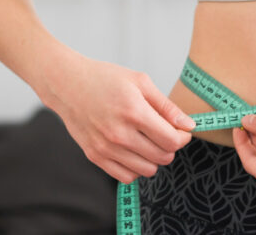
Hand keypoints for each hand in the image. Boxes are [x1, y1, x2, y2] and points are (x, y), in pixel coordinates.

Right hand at [41, 56, 196, 183]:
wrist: (67, 84)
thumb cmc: (104, 78)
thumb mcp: (140, 82)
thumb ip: (167, 106)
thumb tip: (189, 126)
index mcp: (134, 112)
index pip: (171, 141)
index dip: (182, 138)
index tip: (181, 131)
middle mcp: (120, 133)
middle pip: (162, 157)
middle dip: (170, 147)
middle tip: (163, 133)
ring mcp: (106, 148)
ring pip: (147, 170)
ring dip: (153, 158)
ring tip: (147, 141)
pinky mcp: (95, 156)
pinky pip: (126, 177)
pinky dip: (135, 168)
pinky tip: (133, 150)